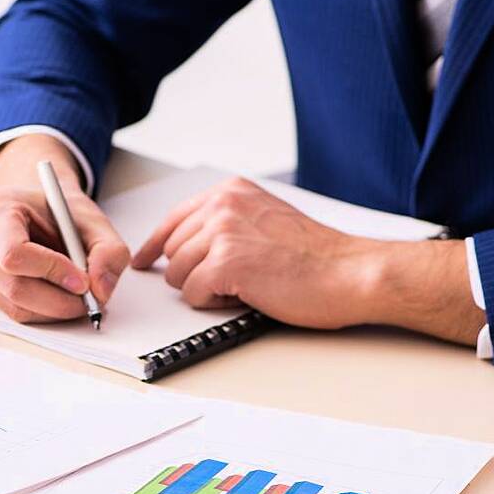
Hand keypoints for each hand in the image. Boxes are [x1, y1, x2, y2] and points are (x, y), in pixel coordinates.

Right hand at [0, 135, 129, 322]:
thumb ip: (108, 250)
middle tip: (89, 301)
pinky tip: (53, 295)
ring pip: (12, 307)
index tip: (82, 282)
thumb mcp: (92, 219)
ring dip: (51, 311)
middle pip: (14, 288)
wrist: (32, 210)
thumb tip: (101, 290)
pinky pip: (8, 312)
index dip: (52, 272)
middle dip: (59, 302)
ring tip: (75, 298)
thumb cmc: (56, 213)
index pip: (14, 253)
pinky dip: (37, 312)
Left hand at [131, 177, 484, 343]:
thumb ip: (226, 223)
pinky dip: (213, 303)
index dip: (155, 246)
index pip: (173, 219)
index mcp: (230, 191)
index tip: (143, 261)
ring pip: (178, 274)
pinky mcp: (226, 263)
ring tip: (244, 286)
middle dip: (194, 273)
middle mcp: (223, 204)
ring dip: (205, 288)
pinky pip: (193, 293)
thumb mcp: (263, 220)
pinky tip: (244, 295)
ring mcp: (223, 231)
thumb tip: (185, 245)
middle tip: (234, 280)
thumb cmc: (315, 256)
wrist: (350, 272)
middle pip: (172, 251)